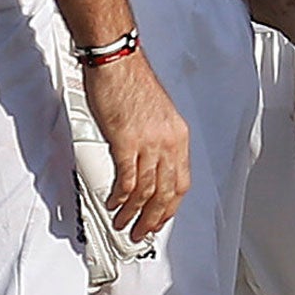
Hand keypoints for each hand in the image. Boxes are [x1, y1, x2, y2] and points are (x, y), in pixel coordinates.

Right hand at [79, 51, 188, 238]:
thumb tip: (147, 164)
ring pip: (146, 191)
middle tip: (141, 232)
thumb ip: (155, 140)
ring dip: (133, 213)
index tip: (160, 219)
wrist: (117, 61)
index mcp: (178, 135)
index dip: (170, 206)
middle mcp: (168, 141)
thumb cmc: (131, 81)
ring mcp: (149, 143)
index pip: (181, 182)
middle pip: (165, 192)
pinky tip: (113, 204)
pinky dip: (120, 197)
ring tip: (122, 224)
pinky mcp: (126, 142)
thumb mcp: (156, 114)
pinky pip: (127, 180)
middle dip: (153, 218)